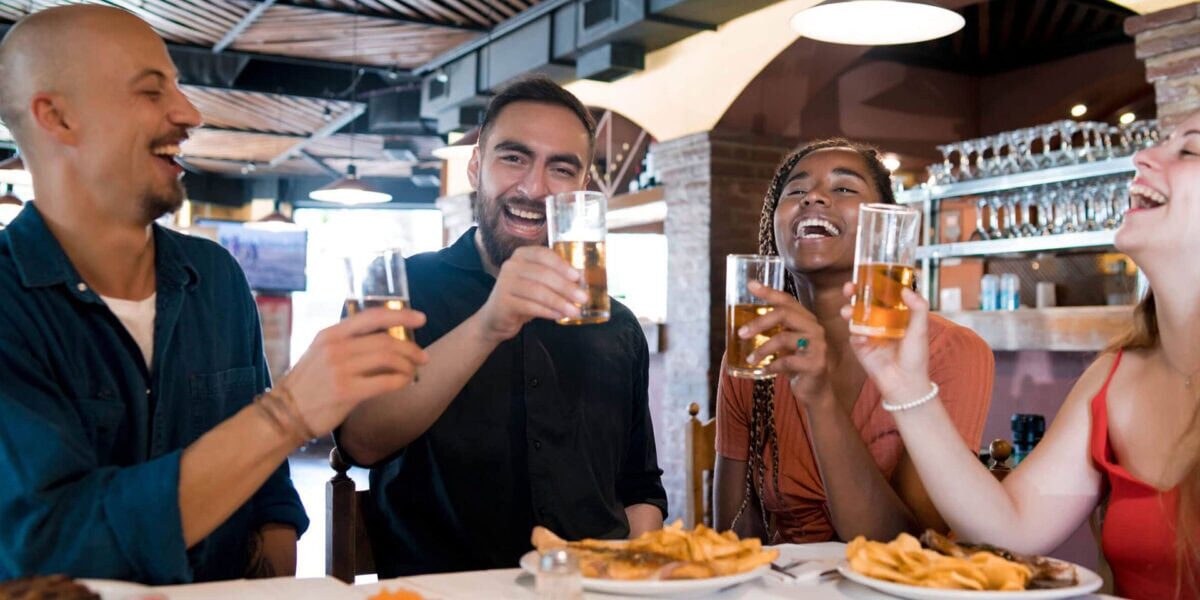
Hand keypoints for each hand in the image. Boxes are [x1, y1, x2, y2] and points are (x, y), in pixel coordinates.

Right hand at [283, 307, 427, 435]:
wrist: (285, 414)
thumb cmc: (309, 384)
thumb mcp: (322, 353)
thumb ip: (350, 344)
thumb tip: (389, 341)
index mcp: (330, 334)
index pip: (372, 317)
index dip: (400, 315)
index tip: (420, 318)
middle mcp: (335, 347)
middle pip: (385, 340)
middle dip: (410, 348)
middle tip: (422, 357)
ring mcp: (340, 369)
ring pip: (388, 359)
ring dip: (407, 365)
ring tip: (413, 372)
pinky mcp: (346, 391)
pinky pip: (385, 382)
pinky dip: (401, 381)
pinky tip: (404, 383)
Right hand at [476, 245, 586, 343]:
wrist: (496, 318)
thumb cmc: (523, 297)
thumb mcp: (539, 284)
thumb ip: (556, 278)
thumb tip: (582, 280)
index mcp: (522, 255)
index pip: (544, 255)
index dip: (562, 265)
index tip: (578, 277)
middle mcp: (511, 265)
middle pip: (543, 274)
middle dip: (566, 287)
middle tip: (583, 298)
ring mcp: (505, 283)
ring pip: (538, 291)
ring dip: (560, 302)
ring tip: (575, 311)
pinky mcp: (503, 302)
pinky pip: (530, 306)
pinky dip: (548, 311)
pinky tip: (559, 316)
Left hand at [740, 281, 830, 401]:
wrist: (815, 391)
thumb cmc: (796, 364)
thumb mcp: (784, 345)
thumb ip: (773, 332)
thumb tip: (741, 326)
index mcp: (806, 319)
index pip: (787, 300)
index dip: (769, 292)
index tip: (750, 285)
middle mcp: (814, 328)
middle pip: (784, 314)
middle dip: (759, 322)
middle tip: (741, 333)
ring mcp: (818, 345)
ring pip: (783, 338)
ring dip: (762, 349)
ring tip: (750, 359)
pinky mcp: (816, 364)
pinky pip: (787, 361)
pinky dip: (772, 365)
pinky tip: (764, 370)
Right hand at [840, 282, 932, 403]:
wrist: (905, 383)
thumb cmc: (916, 357)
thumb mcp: (921, 329)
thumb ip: (918, 307)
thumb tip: (906, 289)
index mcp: (895, 314)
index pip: (881, 293)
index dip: (872, 283)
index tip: (867, 274)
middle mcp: (880, 321)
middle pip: (863, 301)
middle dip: (853, 293)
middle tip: (849, 288)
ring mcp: (868, 333)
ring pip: (854, 316)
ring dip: (847, 310)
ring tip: (847, 311)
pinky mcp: (860, 347)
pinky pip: (853, 335)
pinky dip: (855, 334)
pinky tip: (861, 337)